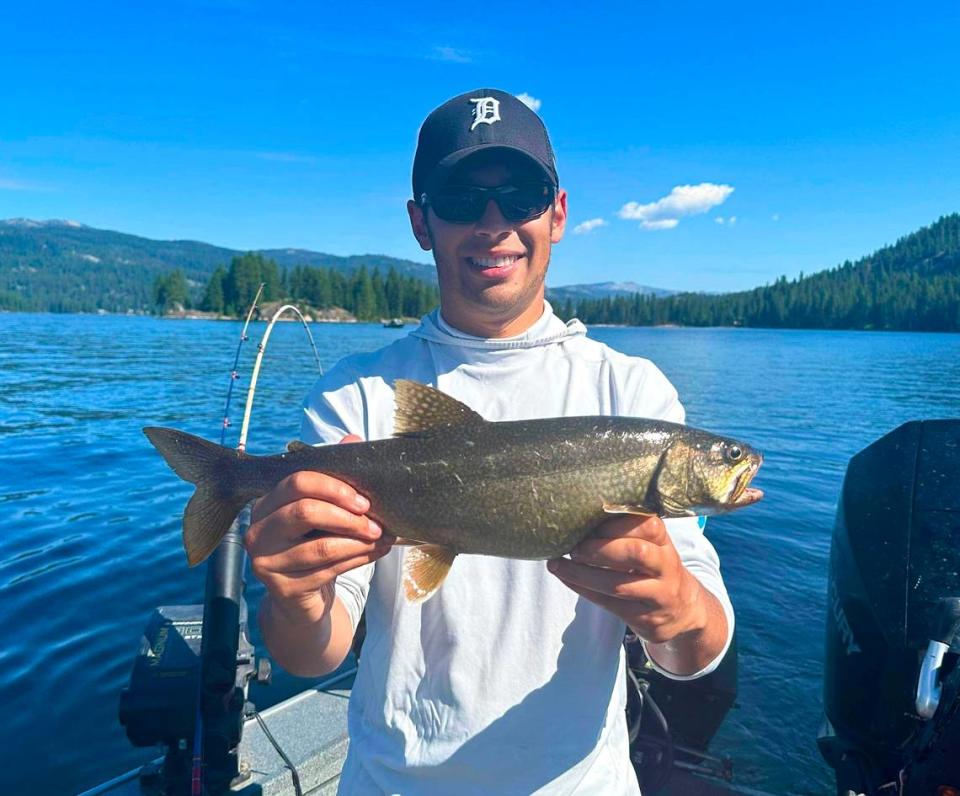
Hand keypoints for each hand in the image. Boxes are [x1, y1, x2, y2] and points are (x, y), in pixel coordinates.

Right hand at [244, 434, 394, 625]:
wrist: (300, 595)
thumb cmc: (313, 542)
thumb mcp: (322, 508)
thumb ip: (334, 475)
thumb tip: (353, 439)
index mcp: (266, 502)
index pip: (297, 482)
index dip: (334, 487)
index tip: (363, 500)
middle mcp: (257, 530)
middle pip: (305, 511)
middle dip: (348, 516)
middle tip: (376, 523)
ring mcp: (265, 561)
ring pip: (320, 546)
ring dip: (359, 542)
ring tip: (382, 538)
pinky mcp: (281, 588)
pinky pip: (327, 570)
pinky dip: (358, 560)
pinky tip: (375, 553)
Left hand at [547, 514, 707, 644]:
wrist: (684, 610)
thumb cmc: (654, 568)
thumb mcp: (651, 546)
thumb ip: (626, 532)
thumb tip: (577, 518)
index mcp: (664, 542)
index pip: (646, 525)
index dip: (615, 524)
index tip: (588, 522)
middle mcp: (665, 567)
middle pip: (636, 553)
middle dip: (600, 549)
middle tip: (575, 548)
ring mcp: (658, 595)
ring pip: (619, 585)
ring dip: (582, 574)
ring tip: (557, 564)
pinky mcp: (646, 618)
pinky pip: (610, 604)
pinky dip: (583, 590)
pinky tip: (566, 579)